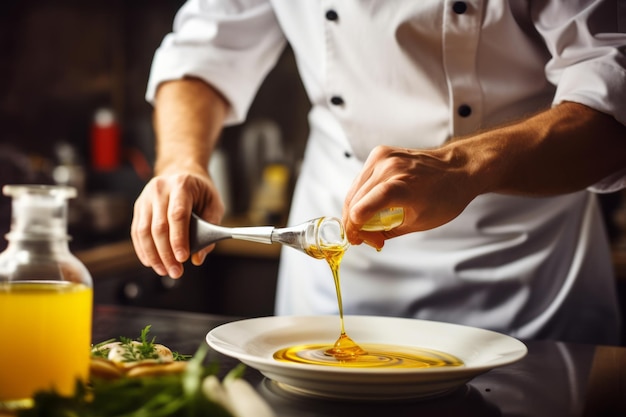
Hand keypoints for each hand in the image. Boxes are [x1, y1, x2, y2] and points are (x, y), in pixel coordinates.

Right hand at [131, 169, 224, 277]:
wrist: (181, 171)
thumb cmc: (200, 190)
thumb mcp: (214, 204)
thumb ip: (210, 229)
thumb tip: (199, 257)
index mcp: (182, 185)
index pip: (178, 215)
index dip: (179, 239)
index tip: (183, 258)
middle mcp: (160, 189)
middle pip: (159, 226)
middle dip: (166, 253)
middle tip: (176, 271)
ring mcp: (146, 197)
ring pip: (143, 231)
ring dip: (153, 255)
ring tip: (164, 270)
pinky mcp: (138, 206)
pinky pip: (136, 231)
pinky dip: (143, 249)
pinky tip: (151, 262)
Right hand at [342, 144, 478, 248]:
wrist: (457, 169)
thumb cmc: (446, 195)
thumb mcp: (418, 222)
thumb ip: (387, 231)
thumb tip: (367, 238)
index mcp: (403, 186)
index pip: (363, 207)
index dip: (354, 228)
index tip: (357, 240)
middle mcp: (389, 167)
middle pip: (354, 201)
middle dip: (353, 223)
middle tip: (363, 237)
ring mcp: (383, 157)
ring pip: (353, 190)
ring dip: (354, 210)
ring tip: (366, 223)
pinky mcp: (380, 153)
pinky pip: (360, 179)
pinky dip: (360, 195)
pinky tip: (369, 205)